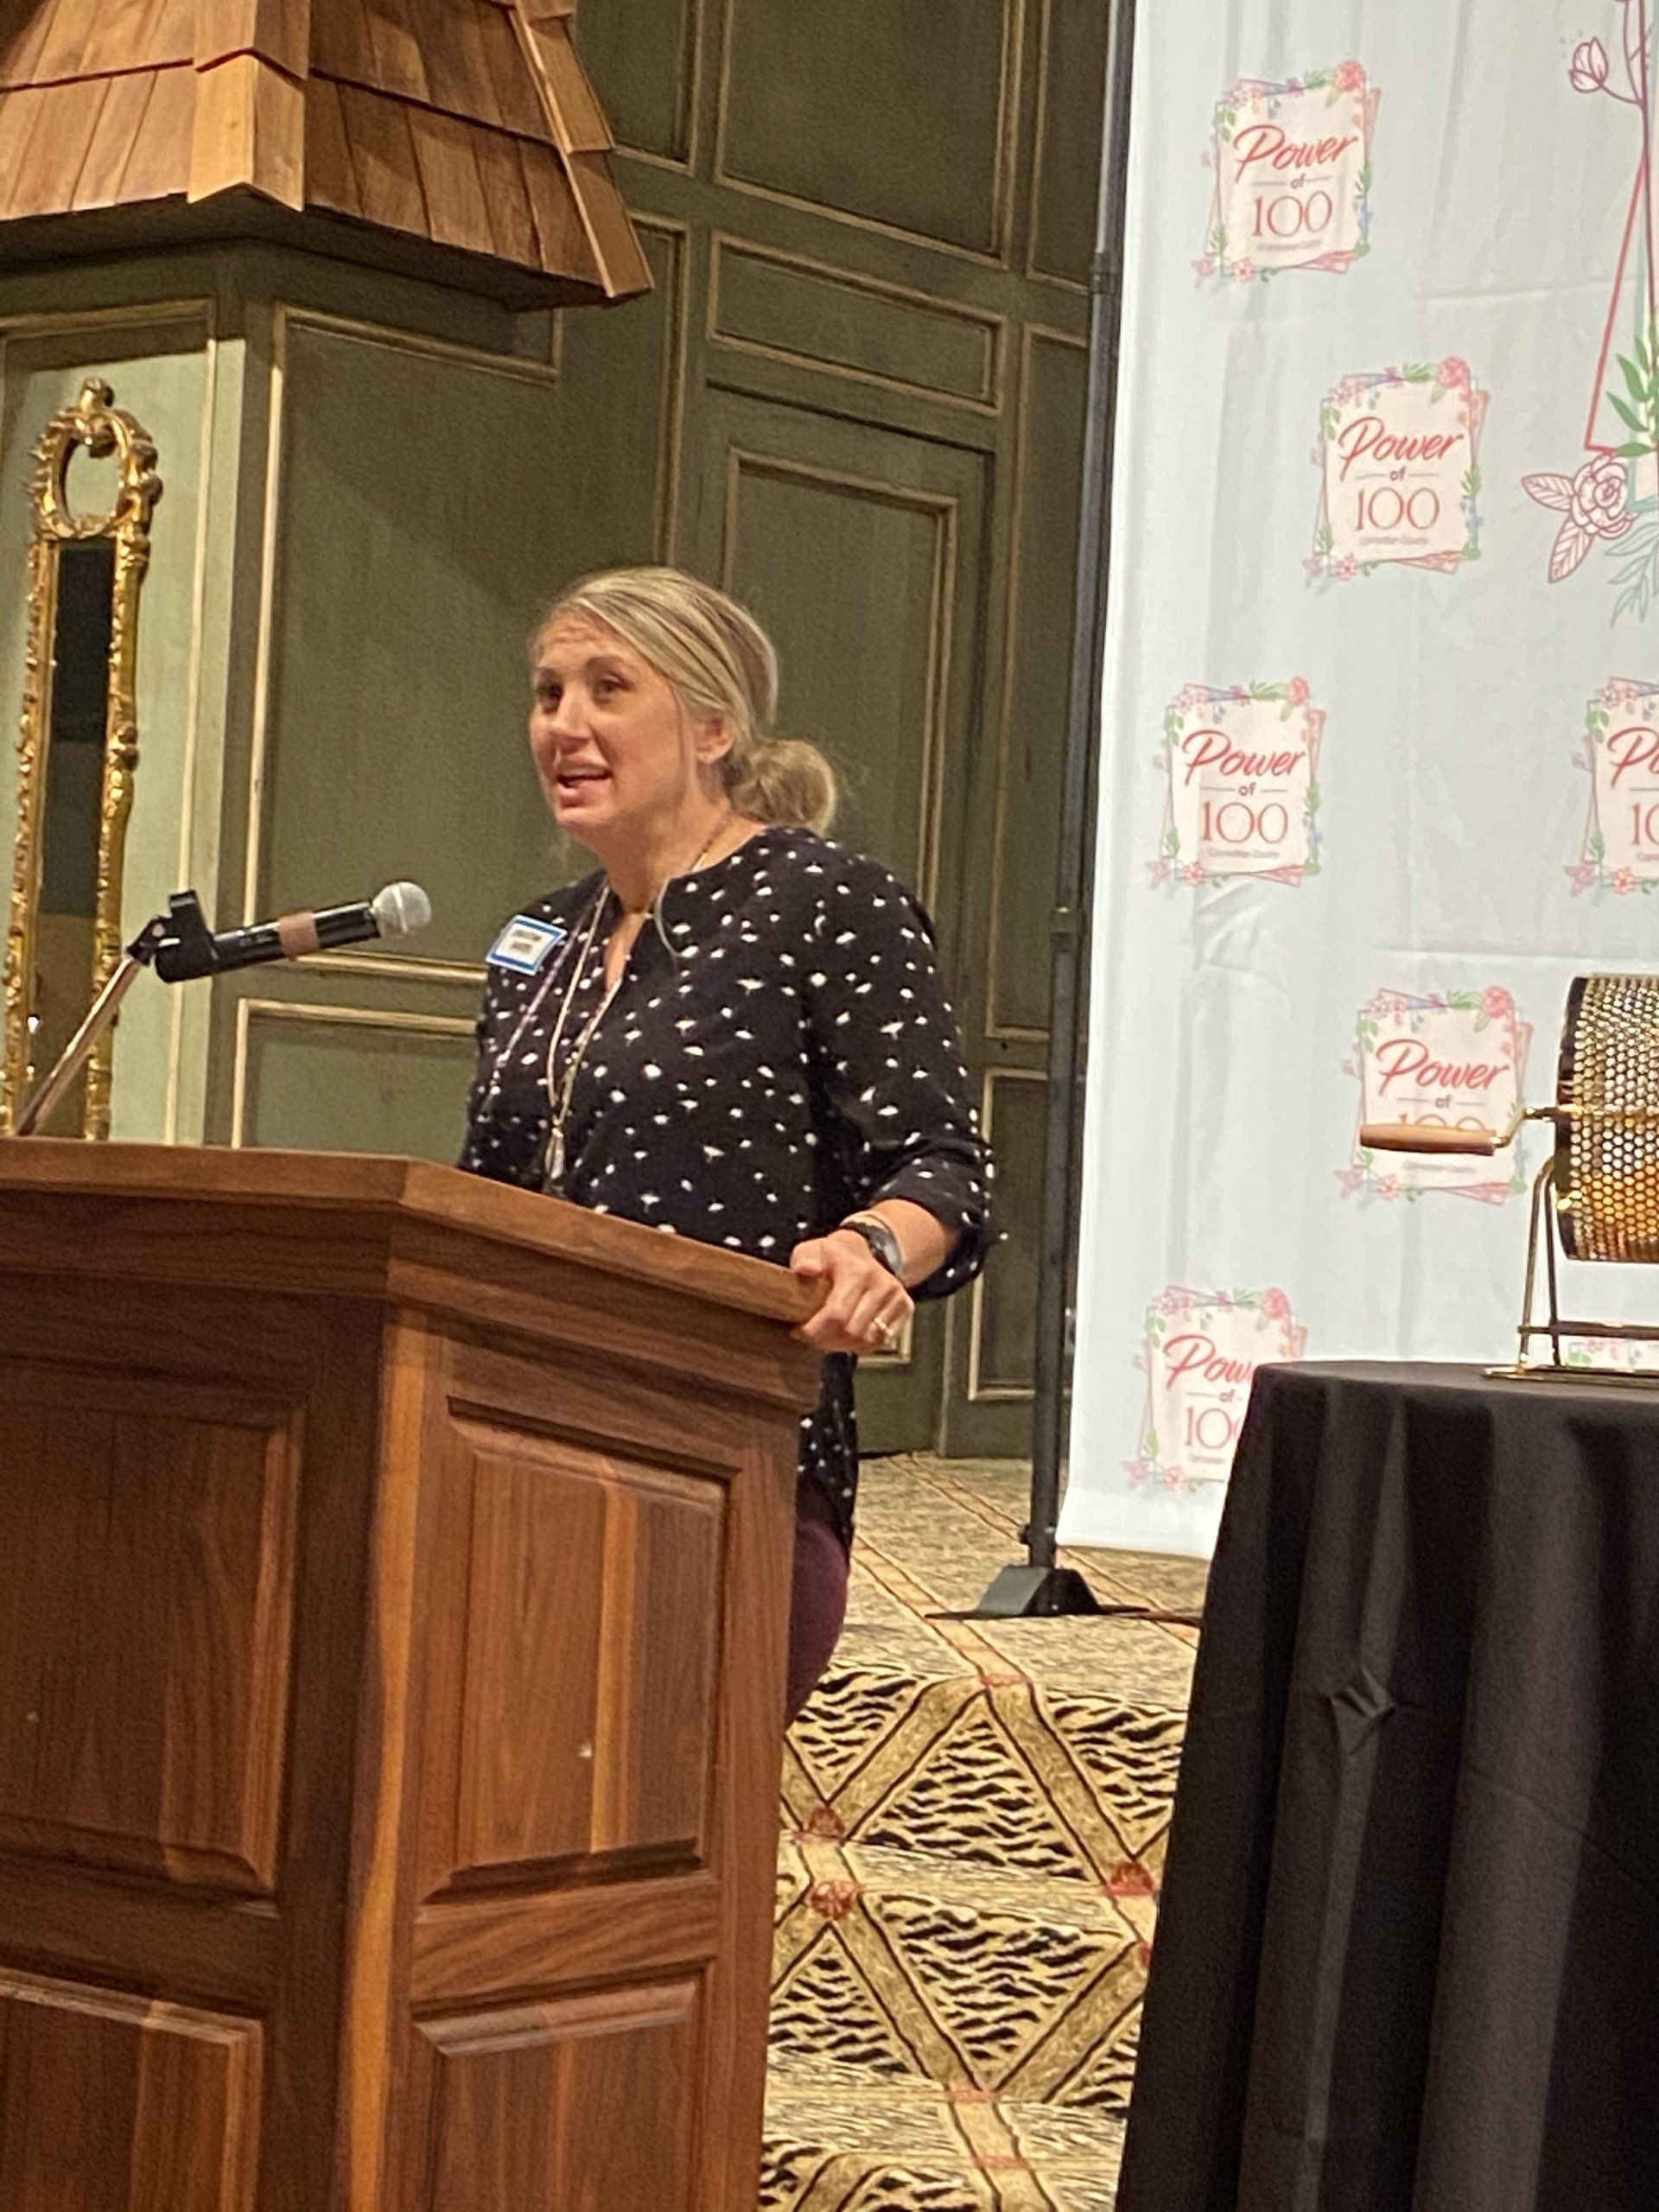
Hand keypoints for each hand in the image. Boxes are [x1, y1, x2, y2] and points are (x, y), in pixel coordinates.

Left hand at [790, 1229, 913, 1354]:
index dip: (815, 1330)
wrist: (864, 1251)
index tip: (799, 1331)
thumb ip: (804, 1259)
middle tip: (812, 1337)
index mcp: (857, 1270)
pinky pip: (881, 1341)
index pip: (837, 1314)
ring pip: (868, 1340)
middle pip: (853, 1331)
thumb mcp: (811, 1250)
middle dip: (827, 1340)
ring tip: (828, 1337)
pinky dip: (861, 1344)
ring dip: (844, 1345)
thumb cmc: (832, 1257)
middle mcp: (882, 1284)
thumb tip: (806, 1269)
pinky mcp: (906, 1308)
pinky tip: (846, 1336)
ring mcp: (897, 1297)